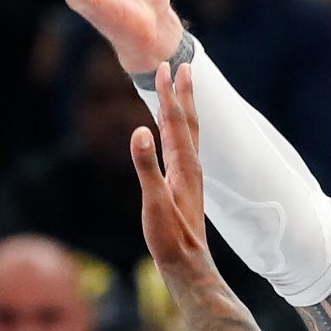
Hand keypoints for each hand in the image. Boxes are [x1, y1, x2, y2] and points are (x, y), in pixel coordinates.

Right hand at [131, 62, 210, 279]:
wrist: (188, 265)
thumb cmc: (170, 238)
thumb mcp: (154, 202)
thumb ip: (147, 166)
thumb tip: (139, 131)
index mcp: (184, 166)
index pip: (175, 122)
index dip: (169, 94)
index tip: (166, 67)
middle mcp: (190, 167)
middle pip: (188, 122)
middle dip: (184, 93)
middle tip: (183, 66)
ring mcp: (189, 177)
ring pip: (188, 134)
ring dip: (184, 110)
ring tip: (182, 91)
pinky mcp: (185, 187)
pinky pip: (182, 148)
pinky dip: (178, 132)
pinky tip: (172, 135)